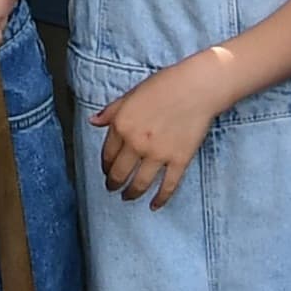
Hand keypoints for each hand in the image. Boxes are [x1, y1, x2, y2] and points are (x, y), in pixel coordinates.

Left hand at [94, 53, 228, 205]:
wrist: (197, 87)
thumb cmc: (165, 85)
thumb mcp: (131, 94)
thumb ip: (111, 111)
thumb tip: (93, 121)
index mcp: (122, 125)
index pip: (107, 154)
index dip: (105, 166)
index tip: (107, 171)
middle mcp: (136, 143)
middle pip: (119, 173)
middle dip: (114, 184)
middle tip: (113, 188)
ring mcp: (158, 154)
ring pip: (139, 184)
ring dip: (131, 194)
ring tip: (128, 197)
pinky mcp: (178, 160)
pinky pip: (167, 186)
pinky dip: (160, 199)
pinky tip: (154, 205)